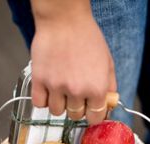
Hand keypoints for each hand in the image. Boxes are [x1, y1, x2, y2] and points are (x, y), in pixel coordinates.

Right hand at [30, 0, 116, 123]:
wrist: (64, 19)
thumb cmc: (87, 38)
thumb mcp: (108, 63)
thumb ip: (109, 87)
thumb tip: (108, 105)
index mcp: (97, 88)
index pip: (95, 118)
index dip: (93, 114)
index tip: (90, 109)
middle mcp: (77, 91)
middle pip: (75, 116)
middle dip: (76, 107)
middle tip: (75, 93)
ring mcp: (56, 87)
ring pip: (57, 112)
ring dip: (59, 104)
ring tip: (60, 89)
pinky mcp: (39, 80)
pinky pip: (39, 104)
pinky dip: (43, 100)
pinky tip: (48, 89)